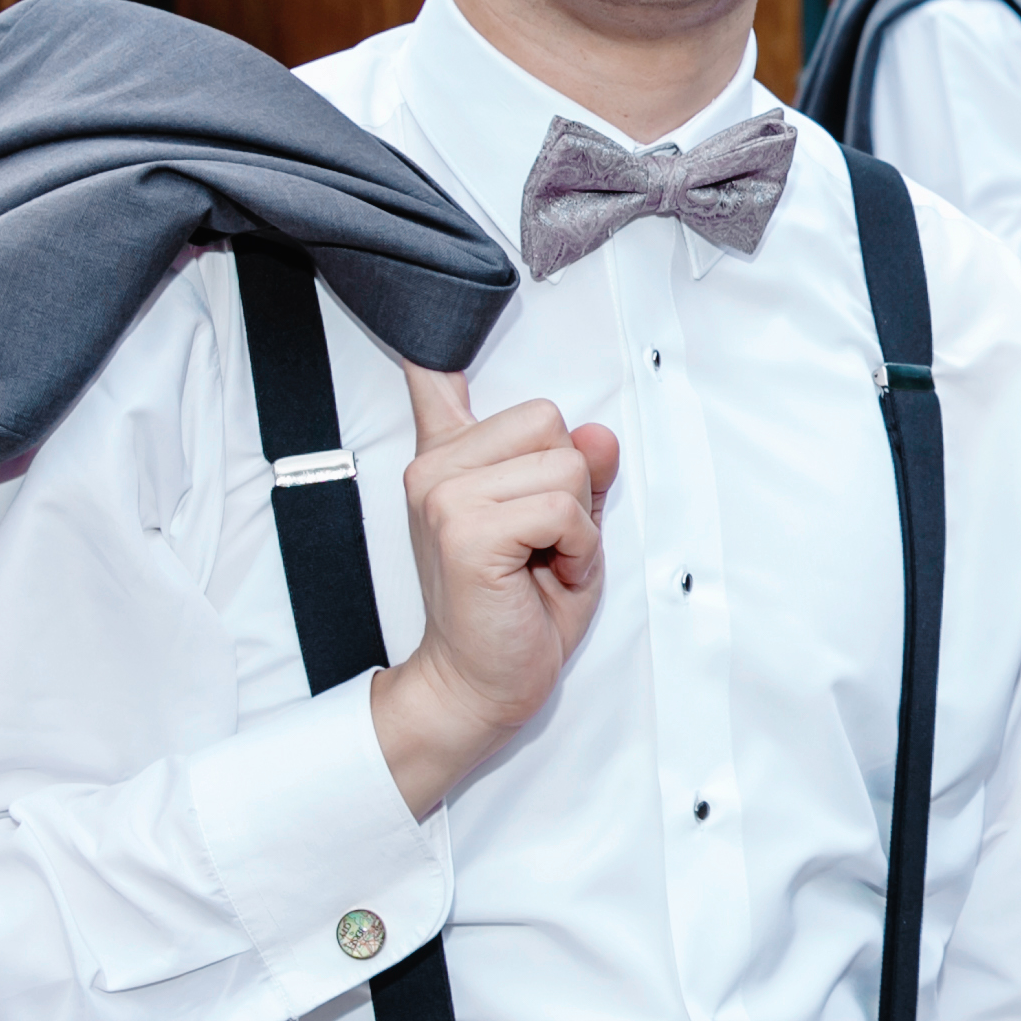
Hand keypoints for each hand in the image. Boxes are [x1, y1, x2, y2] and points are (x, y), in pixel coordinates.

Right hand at [371, 367, 624, 817]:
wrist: (479, 686)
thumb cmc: (517, 611)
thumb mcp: (563, 527)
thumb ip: (577, 474)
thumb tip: (598, 433)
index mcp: (451, 460)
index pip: (436, 380)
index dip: (435, 347)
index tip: (422, 335)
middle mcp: (438, 469)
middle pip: (550, 419)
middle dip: (571, 483)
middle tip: (543, 541)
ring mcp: (444, 495)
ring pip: (565, 462)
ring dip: (578, 521)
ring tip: (545, 560)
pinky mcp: (465, 529)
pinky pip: (563, 505)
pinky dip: (578, 545)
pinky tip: (547, 574)